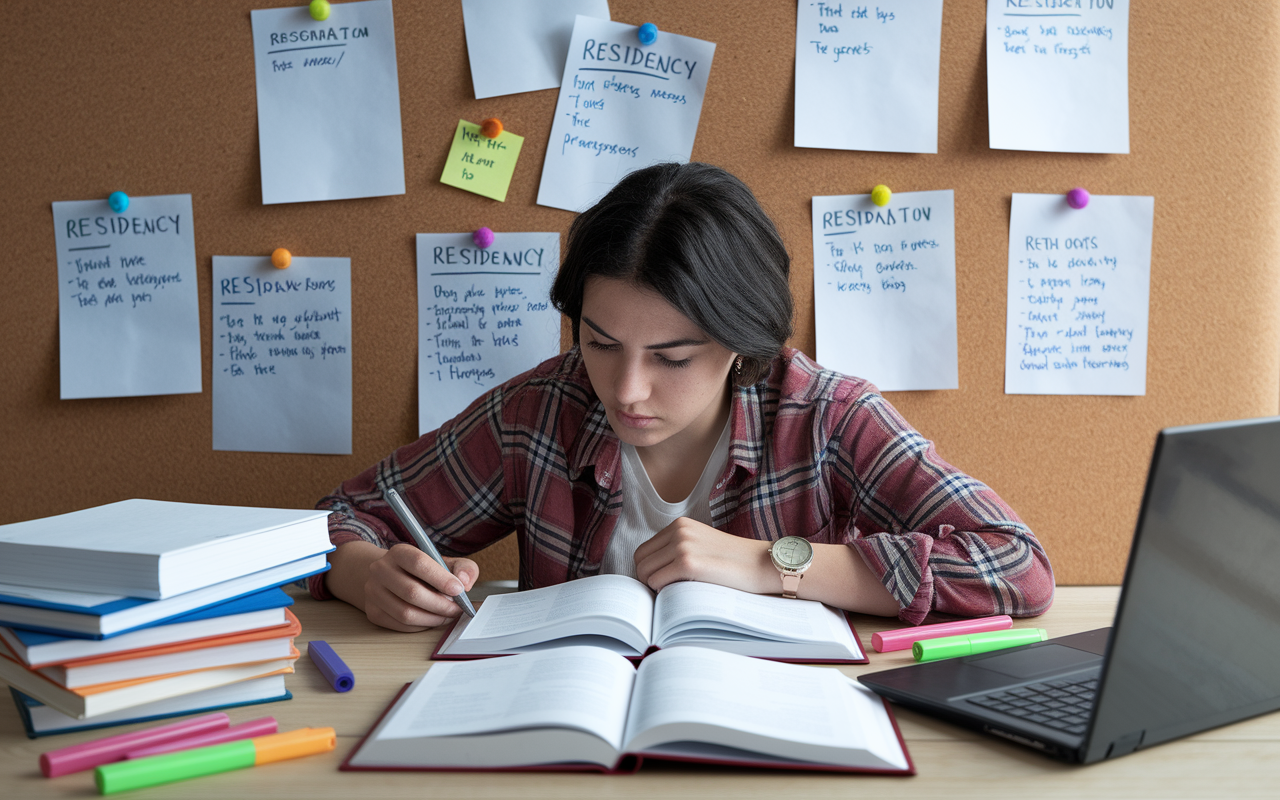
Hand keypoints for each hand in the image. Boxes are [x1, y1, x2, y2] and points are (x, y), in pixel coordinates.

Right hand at [362, 544, 478, 631]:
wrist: (389, 576)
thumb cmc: (422, 570)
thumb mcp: (445, 562)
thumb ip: (462, 568)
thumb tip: (465, 582)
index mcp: (399, 552)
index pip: (418, 563)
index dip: (441, 578)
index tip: (459, 590)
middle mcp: (381, 570)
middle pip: (412, 592)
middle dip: (440, 605)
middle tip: (457, 609)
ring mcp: (373, 592)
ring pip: (405, 613)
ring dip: (432, 619)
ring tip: (447, 616)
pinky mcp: (373, 611)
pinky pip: (400, 625)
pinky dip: (421, 625)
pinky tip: (432, 619)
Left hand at [633, 518, 772, 593]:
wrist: (762, 564)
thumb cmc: (735, 561)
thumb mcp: (702, 544)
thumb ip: (678, 550)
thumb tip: (650, 572)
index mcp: (680, 524)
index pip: (644, 550)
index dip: (649, 570)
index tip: (662, 583)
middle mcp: (678, 531)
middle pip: (640, 561)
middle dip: (648, 580)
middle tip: (666, 593)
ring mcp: (682, 545)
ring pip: (645, 573)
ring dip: (655, 588)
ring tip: (675, 593)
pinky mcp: (688, 562)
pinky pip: (656, 582)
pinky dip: (663, 593)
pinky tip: (681, 594)